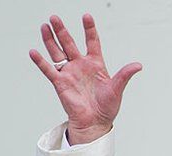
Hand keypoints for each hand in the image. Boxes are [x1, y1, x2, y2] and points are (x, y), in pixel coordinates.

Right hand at [29, 13, 141, 144]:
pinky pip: (48, 70)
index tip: (86, 16)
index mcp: (95, 63)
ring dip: (50, 40)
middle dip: (62, 30)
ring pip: (57, 52)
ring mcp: (69, 73)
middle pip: (69, 43)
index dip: (89, 29)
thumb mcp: (117, 89)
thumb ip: (125, 75)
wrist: (95, 123)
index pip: (92, 41)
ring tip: (45, 26)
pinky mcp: (60, 83)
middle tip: (55, 17)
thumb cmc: (106, 108)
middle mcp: (80, 65)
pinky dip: (40, 62)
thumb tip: (138, 65)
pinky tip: (33, 52)